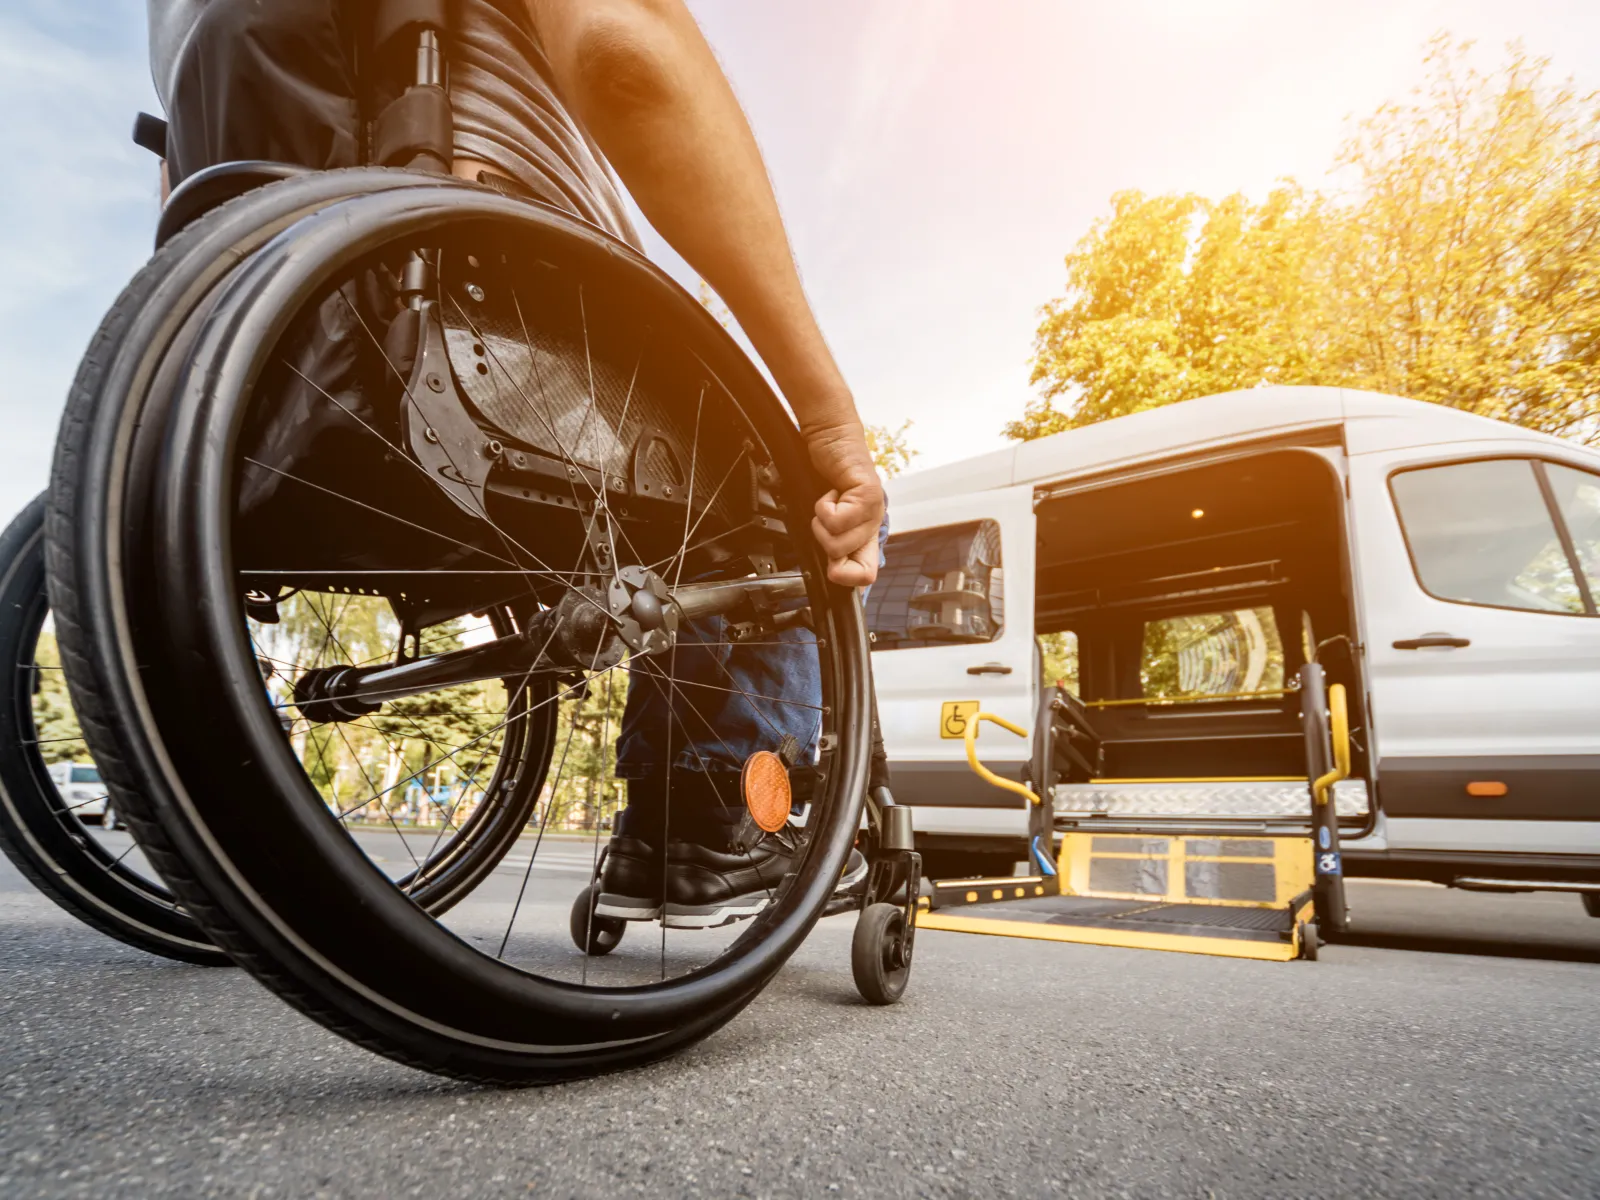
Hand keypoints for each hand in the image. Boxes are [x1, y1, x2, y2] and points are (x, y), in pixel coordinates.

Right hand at [805, 422, 883, 587]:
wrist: (830, 438)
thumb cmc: (826, 475)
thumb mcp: (827, 518)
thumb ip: (832, 544)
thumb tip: (832, 573)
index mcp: (865, 535)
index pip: (866, 577)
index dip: (844, 577)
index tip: (830, 560)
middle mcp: (873, 525)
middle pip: (843, 564)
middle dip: (824, 543)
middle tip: (827, 519)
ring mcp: (873, 510)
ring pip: (837, 543)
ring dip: (821, 521)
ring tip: (829, 502)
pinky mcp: (867, 494)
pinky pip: (836, 519)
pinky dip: (823, 506)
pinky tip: (831, 492)